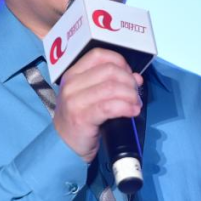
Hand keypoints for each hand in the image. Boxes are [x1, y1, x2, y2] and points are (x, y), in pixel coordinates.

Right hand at [53, 48, 142, 162]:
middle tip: (135, 94)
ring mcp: (74, 101)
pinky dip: (126, 107)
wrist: (64, 146)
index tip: (129, 75)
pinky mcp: (82, 117)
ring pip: (112, 87)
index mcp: (72, 74)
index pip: (99, 55)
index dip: (119, 62)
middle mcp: (71, 84)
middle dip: (129, 81)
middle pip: (110, 70)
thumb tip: (136, 77)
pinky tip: (132, 111)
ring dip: (131, 95)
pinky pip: (110, 107)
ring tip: (135, 105)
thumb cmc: (80, 120)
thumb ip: (110, 83)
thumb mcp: (90, 96)